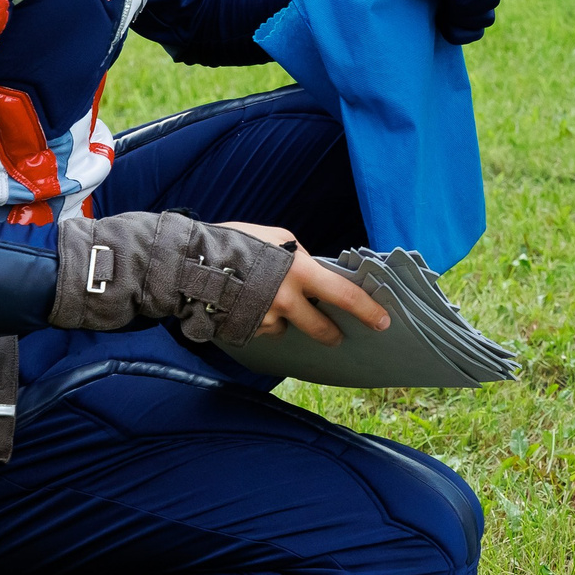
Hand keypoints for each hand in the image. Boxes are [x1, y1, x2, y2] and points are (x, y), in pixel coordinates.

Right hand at [218, 221, 389, 344]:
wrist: (192, 263)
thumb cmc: (240, 243)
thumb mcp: (280, 238)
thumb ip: (302, 259)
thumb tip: (315, 275)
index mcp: (301, 272)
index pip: (344, 295)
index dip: (367, 310)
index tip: (383, 322)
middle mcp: (286, 301)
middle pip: (319, 327)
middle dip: (331, 334)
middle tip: (337, 335)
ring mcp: (265, 319)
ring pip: (287, 327)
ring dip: (285, 318)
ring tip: (265, 297)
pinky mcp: (246, 331)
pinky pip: (263, 329)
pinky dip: (262, 320)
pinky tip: (248, 304)